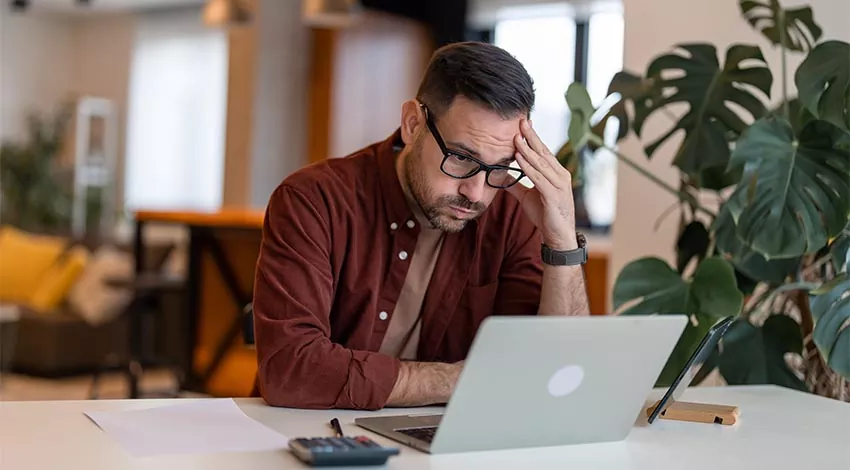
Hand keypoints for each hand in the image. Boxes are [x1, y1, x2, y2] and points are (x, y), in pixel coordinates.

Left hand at [506, 119, 577, 250]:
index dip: (533, 138)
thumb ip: (516, 185)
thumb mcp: (528, 197)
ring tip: (516, 138)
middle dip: (531, 137)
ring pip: (540, 163)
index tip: (523, 124)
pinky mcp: (554, 195)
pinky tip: (519, 159)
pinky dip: (528, 167)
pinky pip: (539, 178)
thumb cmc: (546, 216)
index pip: (543, 152)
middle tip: (521, 122)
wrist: (558, 237)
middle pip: (543, 152)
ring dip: (527, 150)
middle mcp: (560, 175)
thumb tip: (502, 175)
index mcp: (556, 173)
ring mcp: (559, 185)